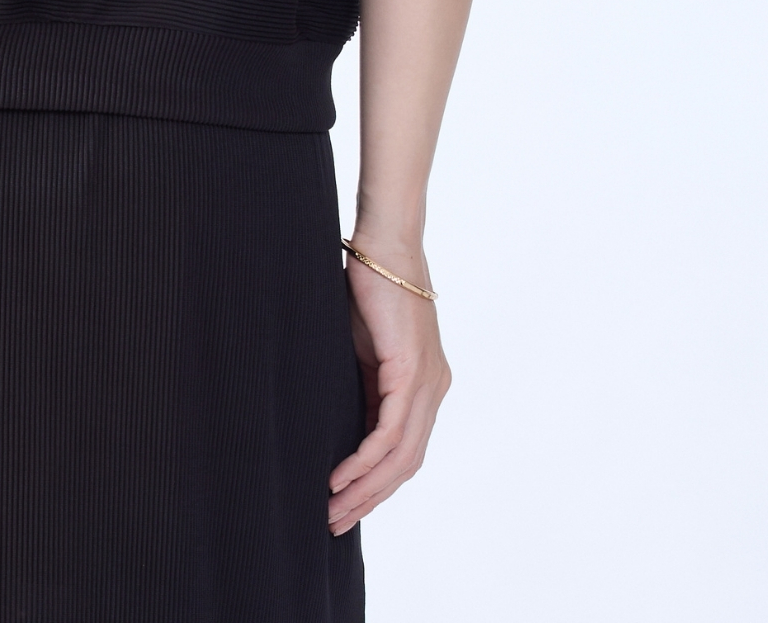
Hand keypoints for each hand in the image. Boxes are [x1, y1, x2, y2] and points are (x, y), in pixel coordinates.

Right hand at [327, 248, 450, 535]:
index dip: (378, 484)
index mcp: (424, 385)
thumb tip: (342, 425)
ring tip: (333, 510)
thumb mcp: (362, 350)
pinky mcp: (411, 372)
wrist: (382, 244)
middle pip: (407, 465)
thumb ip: (363, 386)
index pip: (406, 451)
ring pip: (401, 457)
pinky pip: (390, 433)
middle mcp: (434, 389)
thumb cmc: (367, 288)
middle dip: (370, 499)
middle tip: (334, 523)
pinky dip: (365, 461)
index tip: (346, 506)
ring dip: (365, 489)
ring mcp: (427, 383)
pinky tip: (340, 478)